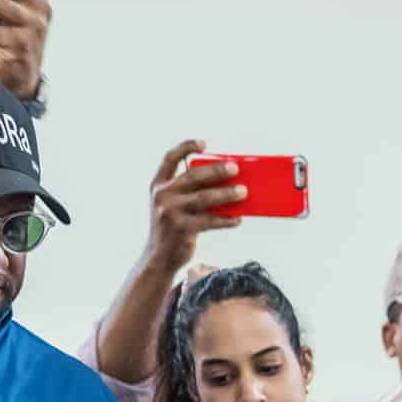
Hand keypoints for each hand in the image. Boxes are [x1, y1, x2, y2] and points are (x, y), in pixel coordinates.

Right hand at [143, 140, 245, 274]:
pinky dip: (226, 219)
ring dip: (227, 194)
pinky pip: (210, 221)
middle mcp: (162, 195)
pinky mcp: (182, 228)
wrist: (158, 257)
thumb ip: (187, 193)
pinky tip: (238, 218)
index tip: (204, 144)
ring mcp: (171, 212)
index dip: (186, 147)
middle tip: (234, 168)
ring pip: (205, 198)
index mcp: (158, 185)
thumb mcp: (170, 205)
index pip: (170, 158)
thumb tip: (223, 184)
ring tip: (243, 192)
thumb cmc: (171, 228)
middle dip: (216, 170)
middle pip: (194, 175)